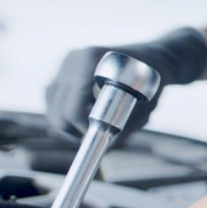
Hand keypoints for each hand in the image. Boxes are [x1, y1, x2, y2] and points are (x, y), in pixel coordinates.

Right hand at [44, 27, 206, 138]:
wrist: (153, 58)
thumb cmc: (151, 82)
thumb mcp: (142, 108)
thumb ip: (123, 130)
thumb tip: (102, 149)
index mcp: (90, 60)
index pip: (72, 109)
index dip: (83, 130)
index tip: (100, 137)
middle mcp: (73, 59)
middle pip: (58, 112)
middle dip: (75, 130)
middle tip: (96, 136)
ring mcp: (66, 63)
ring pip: (53, 108)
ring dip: (69, 123)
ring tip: (93, 124)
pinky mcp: (63, 69)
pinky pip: (53, 100)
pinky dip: (65, 112)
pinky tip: (85, 114)